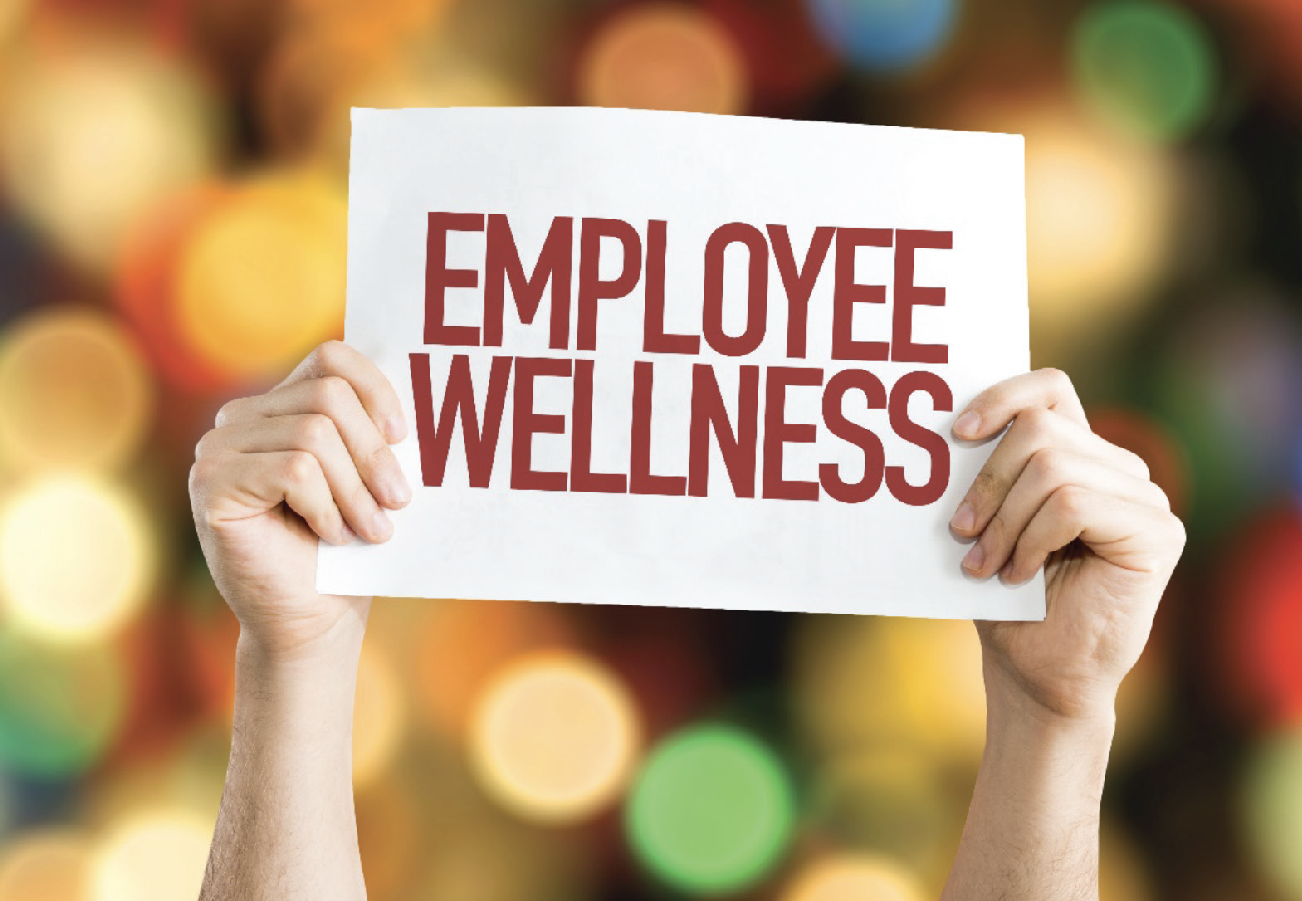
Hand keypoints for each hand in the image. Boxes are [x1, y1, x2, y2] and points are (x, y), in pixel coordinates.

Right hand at [189, 340, 410, 659]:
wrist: (313, 620)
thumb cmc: (349, 549)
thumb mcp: (368, 477)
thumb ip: (375, 430)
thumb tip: (424, 384)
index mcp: (278, 406)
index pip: (331, 358)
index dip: (376, 389)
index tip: (405, 437)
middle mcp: (238, 419)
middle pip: (328, 397)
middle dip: (375, 453)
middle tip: (398, 501)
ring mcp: (216, 450)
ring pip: (314, 435)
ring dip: (356, 490)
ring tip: (371, 530)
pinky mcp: (211, 486)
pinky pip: (294, 471)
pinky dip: (326, 506)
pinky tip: (330, 536)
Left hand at [949, 369, 1184, 721]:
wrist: (1034, 673)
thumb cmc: (1003, 597)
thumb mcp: (984, 522)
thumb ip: (982, 473)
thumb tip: (943, 426)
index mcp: (1080, 454)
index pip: (1049, 389)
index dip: (1001, 396)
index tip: (957, 433)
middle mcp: (1119, 467)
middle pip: (1039, 430)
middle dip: (987, 482)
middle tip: (961, 532)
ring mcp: (1144, 497)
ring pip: (1052, 468)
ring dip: (1005, 520)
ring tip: (986, 563)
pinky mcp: (1157, 532)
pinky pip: (1073, 504)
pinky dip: (1032, 540)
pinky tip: (1020, 574)